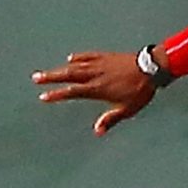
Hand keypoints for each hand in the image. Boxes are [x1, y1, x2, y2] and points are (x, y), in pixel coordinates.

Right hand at [33, 49, 156, 136]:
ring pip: (75, 65)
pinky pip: (88, 55)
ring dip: (59, 68)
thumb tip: (98, 132)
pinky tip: (71, 57)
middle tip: (35, 78)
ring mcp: (100, 64)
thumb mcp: (126, 109)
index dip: (57, 94)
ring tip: (46, 71)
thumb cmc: (140, 91)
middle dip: (50, 77)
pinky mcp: (106, 56)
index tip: (44, 97)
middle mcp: (95, 75)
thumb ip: (110, 119)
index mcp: (97, 89)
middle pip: (68, 75)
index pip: (72, 92)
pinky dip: (78, 56)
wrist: (151, 68)